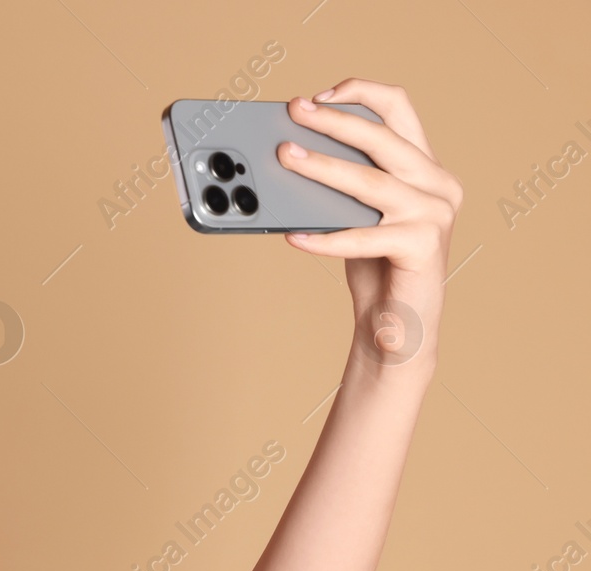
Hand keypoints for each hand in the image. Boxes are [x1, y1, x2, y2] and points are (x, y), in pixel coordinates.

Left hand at [277, 78, 462, 370]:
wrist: (398, 323)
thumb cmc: (375, 266)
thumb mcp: (358, 214)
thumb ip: (343, 182)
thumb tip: (290, 153)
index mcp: (425, 166)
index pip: (399, 110)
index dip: (360, 94)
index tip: (319, 96)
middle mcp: (438, 183)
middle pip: (382, 139)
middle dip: (333, 122)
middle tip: (293, 113)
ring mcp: (435, 213)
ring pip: (369, 182)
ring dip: (322, 167)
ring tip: (285, 158)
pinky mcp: (424, 246)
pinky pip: (363, 237)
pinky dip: (324, 238)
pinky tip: (293, 236)